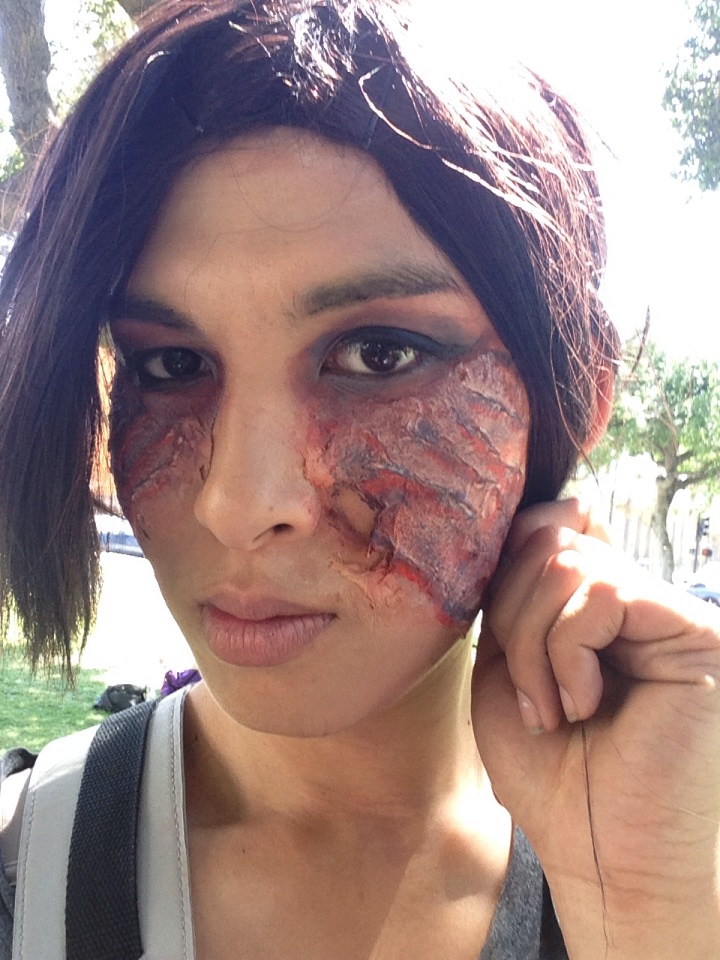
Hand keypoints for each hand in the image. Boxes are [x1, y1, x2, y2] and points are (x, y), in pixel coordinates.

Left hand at [472, 498, 719, 958]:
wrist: (602, 856)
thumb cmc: (552, 771)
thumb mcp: (507, 668)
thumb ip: (514, 596)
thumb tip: (531, 523)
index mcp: (600, 604)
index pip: (551, 524)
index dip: (509, 558)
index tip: (499, 635)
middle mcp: (641, 598)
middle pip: (546, 541)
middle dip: (510, 620)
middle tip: (530, 699)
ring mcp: (669, 612)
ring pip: (565, 563)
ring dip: (533, 647)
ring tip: (555, 710)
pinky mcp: (693, 632)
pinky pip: (600, 596)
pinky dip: (566, 655)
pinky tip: (586, 705)